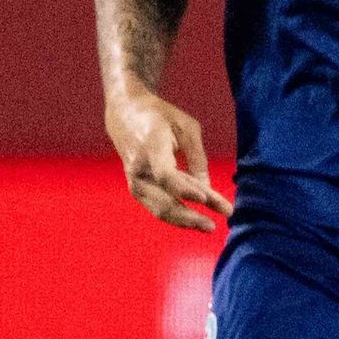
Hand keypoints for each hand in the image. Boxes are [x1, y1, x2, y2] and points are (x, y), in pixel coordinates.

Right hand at [105, 88, 230, 232]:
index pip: (165, 174)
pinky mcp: (135, 185)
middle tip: (214, 225)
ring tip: (207, 226)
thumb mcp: (186, 128)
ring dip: (183, 220)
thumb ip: (198, 158)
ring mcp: (134, 178)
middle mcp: (139, 166)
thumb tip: (207, 189)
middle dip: (189, 215)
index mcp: (151, 146)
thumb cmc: (160, 116)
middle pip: (162, 199)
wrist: (125, 112)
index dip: (184, 189)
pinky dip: (175, 214)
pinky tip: (193, 219)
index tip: (204, 199)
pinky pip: (155, 205)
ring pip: (158, 208)